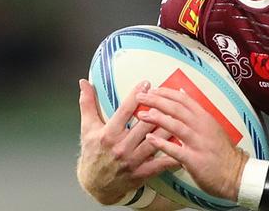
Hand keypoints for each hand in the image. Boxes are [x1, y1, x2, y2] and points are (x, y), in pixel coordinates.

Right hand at [77, 79, 178, 203]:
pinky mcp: (141, 173)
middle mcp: (121, 147)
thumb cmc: (93, 153)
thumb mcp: (87, 128)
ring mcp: (132, 161)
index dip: (136, 95)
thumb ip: (87, 104)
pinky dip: (174, 154)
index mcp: (108, 134)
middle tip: (171, 95)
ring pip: (156, 141)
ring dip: (170, 127)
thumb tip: (84, 82)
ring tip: (181, 114)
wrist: (94, 186)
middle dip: (159, 109)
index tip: (147, 83)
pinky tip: (185, 144)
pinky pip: (161, 163)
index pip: (124, 111)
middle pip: (145, 124)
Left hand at [136, 87, 248, 201]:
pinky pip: (175, 150)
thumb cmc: (222, 151)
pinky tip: (150, 139)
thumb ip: (198, 115)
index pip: (184, 99)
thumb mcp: (212, 127)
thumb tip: (184, 99)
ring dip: (157, 118)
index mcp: (205, 118)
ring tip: (142, 114)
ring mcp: (198, 142)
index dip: (167, 93)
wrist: (235, 172)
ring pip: (176, 125)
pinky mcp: (194, 159)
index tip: (153, 90)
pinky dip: (162, 143)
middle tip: (142, 97)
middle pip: (177, 108)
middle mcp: (202, 127)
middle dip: (157, 100)